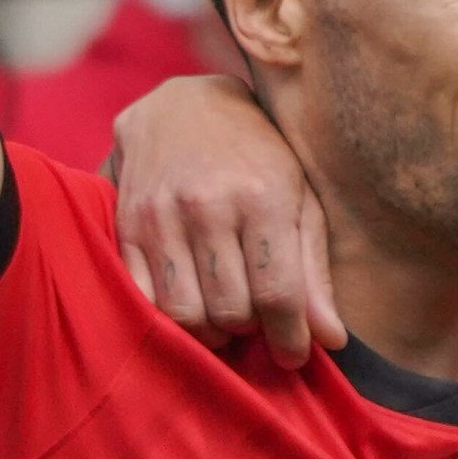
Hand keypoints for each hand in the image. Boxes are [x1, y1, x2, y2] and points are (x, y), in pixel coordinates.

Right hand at [111, 76, 347, 365]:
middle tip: (257, 321)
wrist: (186, 104)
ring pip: (185, 313)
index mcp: (262, 197)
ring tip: (225, 316)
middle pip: (230, 311)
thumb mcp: (300, 199)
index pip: (277, 293)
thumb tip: (331, 339)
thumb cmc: (259, 155)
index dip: (289, 337)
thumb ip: (313, 271)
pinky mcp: (126, 224)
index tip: (295, 355)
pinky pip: (144, 297)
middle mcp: (208, 205)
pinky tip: (191, 304)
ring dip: (209, 331)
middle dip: (250, 331)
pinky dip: (169, 318)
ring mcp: (161, 215)